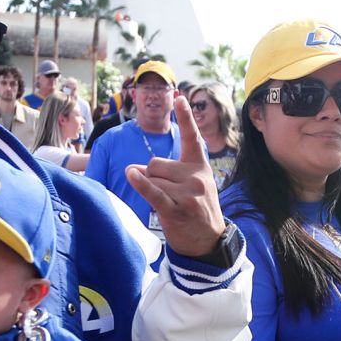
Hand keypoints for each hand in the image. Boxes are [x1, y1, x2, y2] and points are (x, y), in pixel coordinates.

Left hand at [124, 96, 223, 257]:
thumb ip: (169, 172)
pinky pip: (154, 193)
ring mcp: (188, 194)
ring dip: (150, 190)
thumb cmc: (196, 210)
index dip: (185, 118)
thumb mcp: (192, 185)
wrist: (209, 242)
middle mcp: (196, 177)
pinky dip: (141, 185)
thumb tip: (134, 168)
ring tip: (167, 205)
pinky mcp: (177, 210)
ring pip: (152, 180)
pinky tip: (131, 174)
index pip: (192, 138)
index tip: (179, 98)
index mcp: (200, 167)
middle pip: (157, 164)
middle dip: (153, 176)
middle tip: (167, 194)